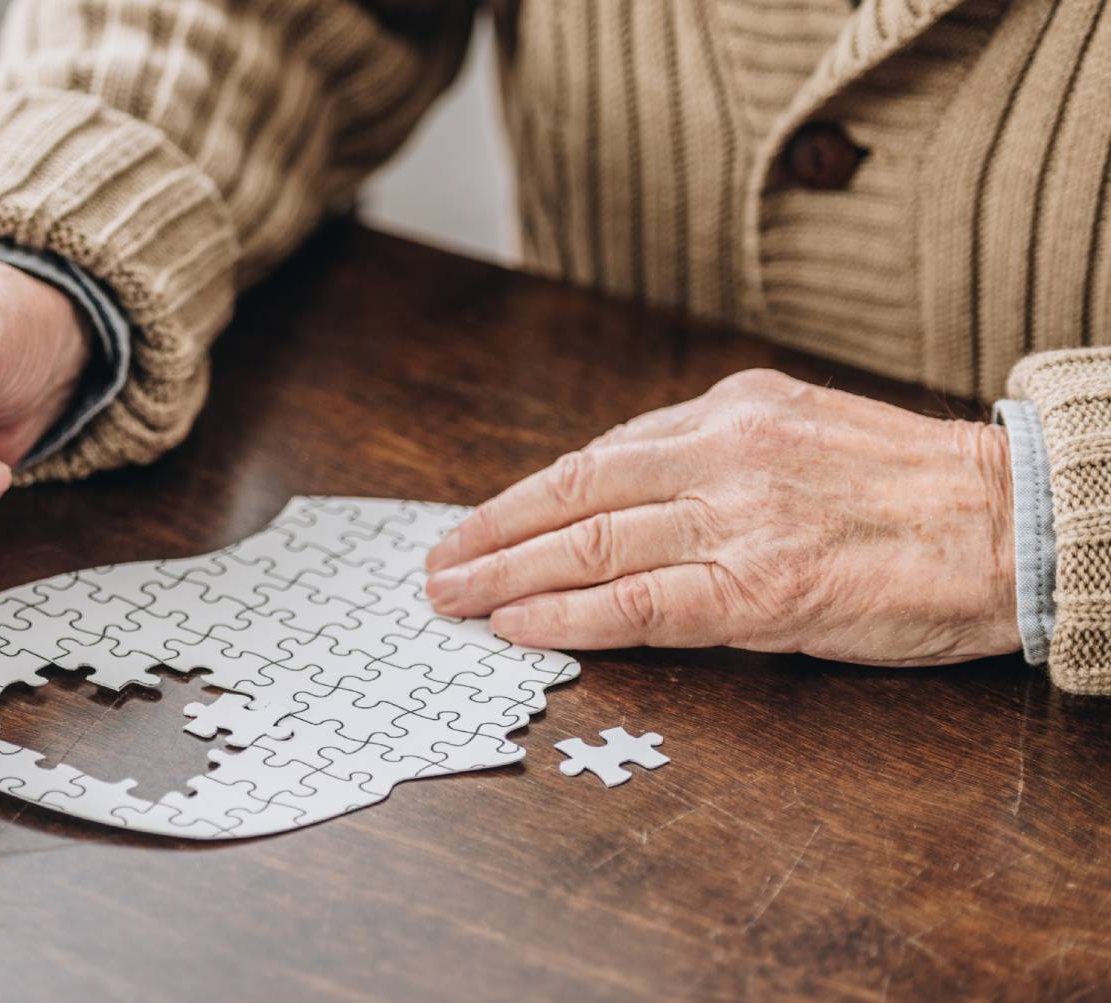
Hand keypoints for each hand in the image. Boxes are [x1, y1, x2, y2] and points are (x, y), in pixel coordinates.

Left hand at [424, 369, 1019, 665]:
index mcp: (731, 410)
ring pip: (590, 545)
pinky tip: (519, 626)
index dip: (524, 497)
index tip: (476, 522)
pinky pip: (640, 604)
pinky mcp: (762, 588)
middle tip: (436, 565)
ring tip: (453, 598)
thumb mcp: (803, 431)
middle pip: (573, 495)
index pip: (597, 455)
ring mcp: (738, 520)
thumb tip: (623, 490)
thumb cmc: (912, 489)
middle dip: (490, 533)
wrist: (1016, 521)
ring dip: (505, 575)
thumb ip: (715, 453)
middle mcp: (723, 454)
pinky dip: (567, 616)